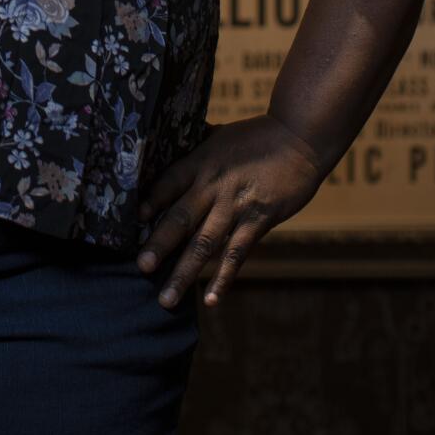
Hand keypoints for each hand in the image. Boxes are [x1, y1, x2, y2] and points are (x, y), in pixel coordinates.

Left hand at [136, 114, 323, 309]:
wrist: (299, 139)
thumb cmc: (256, 136)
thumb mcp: (219, 135)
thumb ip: (195, 146)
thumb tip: (168, 142)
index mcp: (201, 161)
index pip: (168, 183)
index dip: (151, 201)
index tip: (134, 221)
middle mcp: (213, 185)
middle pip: (181, 218)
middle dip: (159, 245)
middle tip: (141, 268)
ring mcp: (236, 205)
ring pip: (205, 243)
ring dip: (184, 272)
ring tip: (167, 299)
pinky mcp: (259, 220)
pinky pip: (237, 254)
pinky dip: (223, 278)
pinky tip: (211, 299)